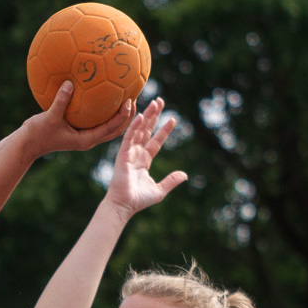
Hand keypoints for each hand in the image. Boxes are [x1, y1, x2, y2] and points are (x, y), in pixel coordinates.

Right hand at [22, 81, 135, 157]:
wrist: (28, 144)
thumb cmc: (38, 133)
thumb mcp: (49, 117)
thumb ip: (60, 101)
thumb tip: (70, 83)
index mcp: (86, 140)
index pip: (111, 128)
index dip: (123, 116)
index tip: (129, 100)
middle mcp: (89, 139)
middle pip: (116, 129)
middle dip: (128, 116)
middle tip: (134, 96)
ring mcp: (85, 136)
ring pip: (109, 126)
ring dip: (119, 115)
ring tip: (125, 96)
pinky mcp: (79, 130)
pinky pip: (96, 120)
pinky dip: (104, 110)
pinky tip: (103, 94)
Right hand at [104, 98, 186, 220]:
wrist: (124, 206)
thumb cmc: (138, 200)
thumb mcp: (159, 190)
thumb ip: (171, 181)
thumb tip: (185, 175)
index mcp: (143, 161)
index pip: (155, 142)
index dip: (164, 131)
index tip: (173, 119)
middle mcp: (136, 154)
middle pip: (146, 131)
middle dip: (154, 116)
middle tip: (160, 101)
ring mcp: (128, 153)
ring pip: (138, 130)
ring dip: (147, 116)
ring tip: (155, 103)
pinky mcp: (122, 155)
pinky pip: (128, 138)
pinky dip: (134, 127)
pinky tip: (141, 116)